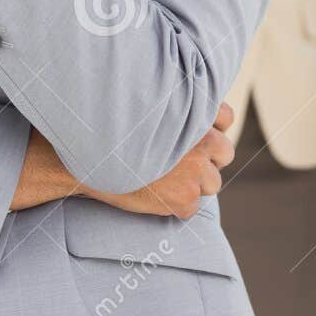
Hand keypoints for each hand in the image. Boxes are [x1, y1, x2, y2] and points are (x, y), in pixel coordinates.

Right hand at [90, 103, 236, 219]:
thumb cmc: (115, 130)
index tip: (197, 133)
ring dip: (195, 183)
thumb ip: (178, 113)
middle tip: (182, 162)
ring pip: (213, 183)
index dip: (213, 127)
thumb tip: (201, 120)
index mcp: (196, 114)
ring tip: (166, 179)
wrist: (89, 158)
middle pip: (225, 153)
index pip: (226, 117)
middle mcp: (202, 142)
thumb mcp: (151, 108)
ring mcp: (196, 172)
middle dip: (209, 159)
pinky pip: (192, 206)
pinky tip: (155, 194)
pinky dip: (177, 205)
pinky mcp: (185, 200)